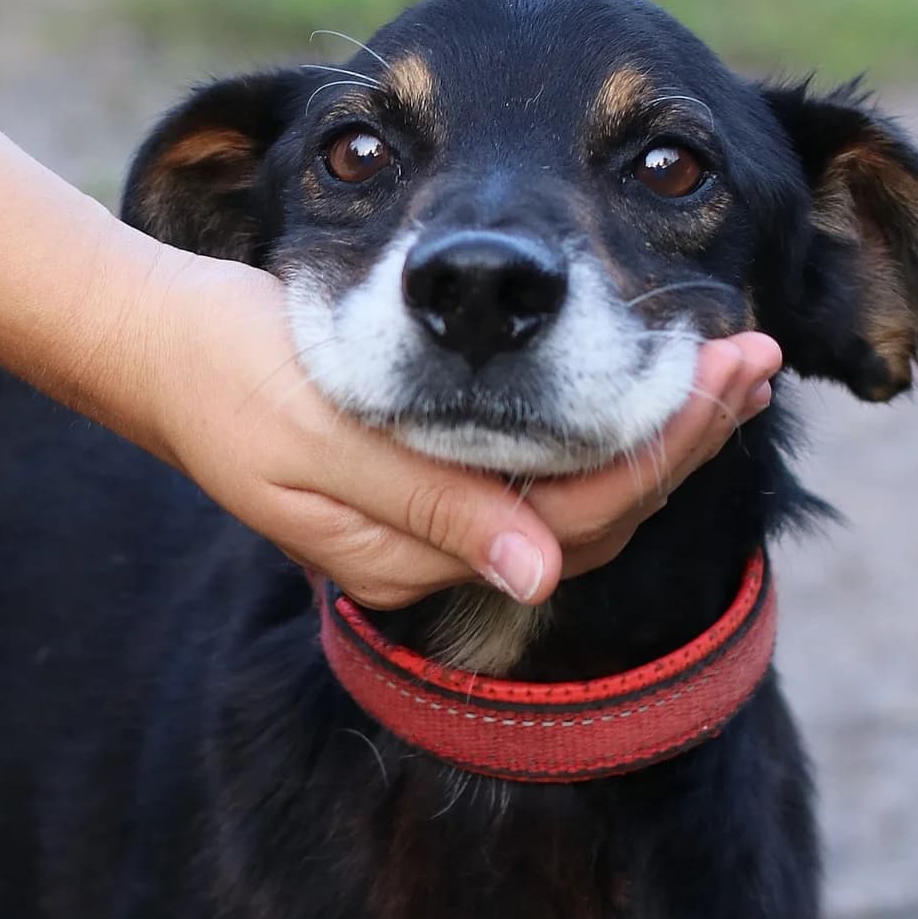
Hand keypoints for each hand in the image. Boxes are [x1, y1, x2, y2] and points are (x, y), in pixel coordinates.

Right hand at [148, 254, 781, 609]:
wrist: (161, 346)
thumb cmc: (226, 374)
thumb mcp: (317, 438)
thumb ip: (427, 506)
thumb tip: (539, 572)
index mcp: (406, 558)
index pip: (567, 521)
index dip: (655, 452)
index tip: (722, 372)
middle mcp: (436, 552)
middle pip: (591, 513)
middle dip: (681, 437)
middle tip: (756, 355)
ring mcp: (436, 516)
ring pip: (576, 492)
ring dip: (655, 427)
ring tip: (729, 361)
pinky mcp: (433, 476)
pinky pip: (542, 465)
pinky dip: (601, 421)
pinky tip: (648, 379)